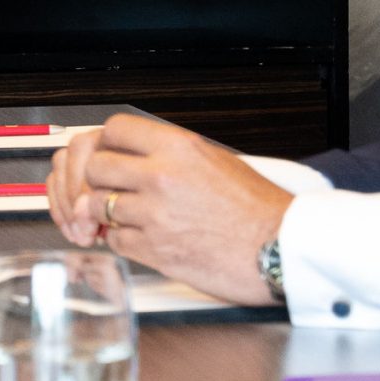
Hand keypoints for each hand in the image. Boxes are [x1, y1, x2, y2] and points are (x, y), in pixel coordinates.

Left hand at [51, 114, 290, 304]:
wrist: (283, 250)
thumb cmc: (258, 210)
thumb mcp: (216, 160)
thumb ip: (169, 155)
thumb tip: (131, 156)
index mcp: (179, 147)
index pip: (114, 130)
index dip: (106, 143)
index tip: (108, 155)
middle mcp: (162, 176)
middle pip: (95, 167)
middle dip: (99, 181)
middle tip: (112, 190)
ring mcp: (155, 214)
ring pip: (97, 206)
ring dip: (105, 214)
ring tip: (128, 217)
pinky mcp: (155, 250)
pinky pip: (114, 240)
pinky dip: (121, 241)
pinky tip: (141, 238)